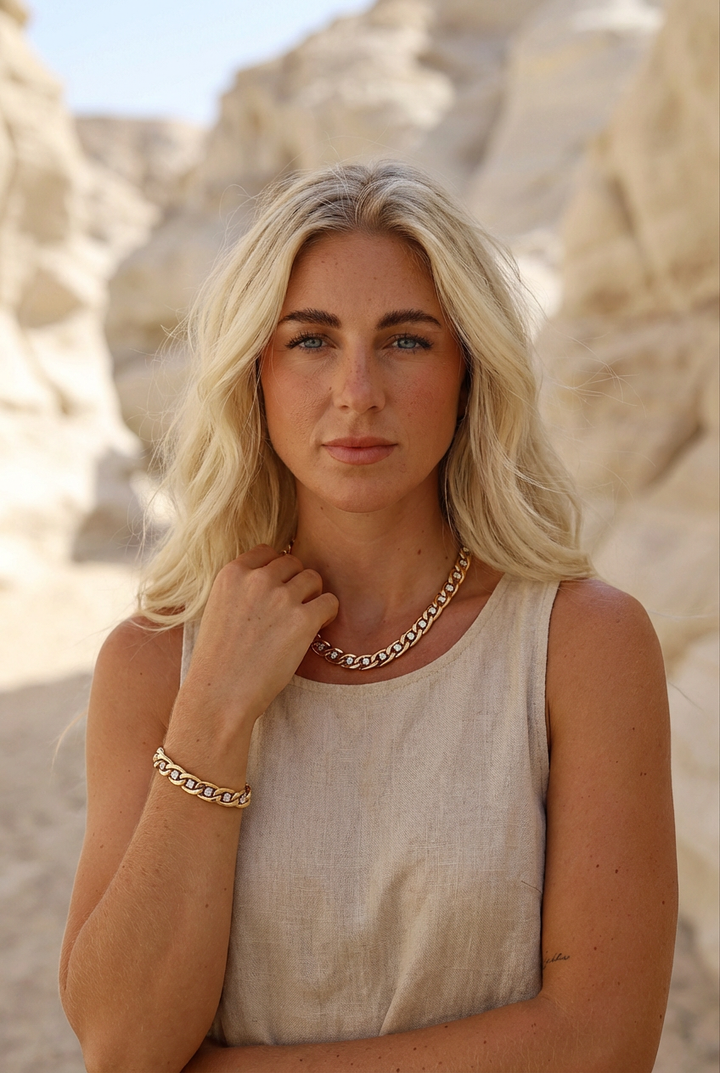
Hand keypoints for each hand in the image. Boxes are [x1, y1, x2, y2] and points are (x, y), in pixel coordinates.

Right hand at [176, 545, 337, 734]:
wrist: (220, 694)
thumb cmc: (219, 659)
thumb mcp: (218, 608)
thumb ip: (243, 587)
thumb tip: (275, 577)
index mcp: (233, 573)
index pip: (268, 551)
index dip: (277, 571)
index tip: (276, 591)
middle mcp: (258, 579)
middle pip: (294, 562)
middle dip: (296, 583)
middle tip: (291, 610)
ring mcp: (281, 597)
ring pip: (314, 579)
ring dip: (313, 597)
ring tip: (303, 621)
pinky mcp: (303, 619)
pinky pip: (330, 602)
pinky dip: (327, 615)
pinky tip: (315, 631)